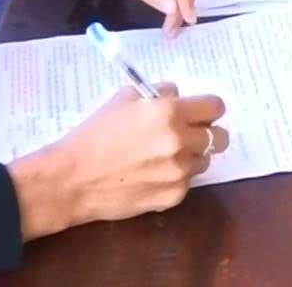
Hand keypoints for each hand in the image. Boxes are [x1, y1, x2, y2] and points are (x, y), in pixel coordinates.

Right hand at [9, 82, 227, 239]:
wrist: (72, 179)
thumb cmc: (94, 134)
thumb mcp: (124, 99)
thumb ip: (158, 94)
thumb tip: (178, 95)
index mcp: (169, 113)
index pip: (215, 106)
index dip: (207, 108)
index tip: (198, 111)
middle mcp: (180, 142)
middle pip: (220, 137)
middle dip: (206, 133)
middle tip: (187, 134)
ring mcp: (179, 172)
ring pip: (204, 160)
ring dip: (190, 156)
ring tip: (162, 156)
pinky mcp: (174, 196)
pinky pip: (187, 182)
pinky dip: (176, 177)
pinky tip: (151, 174)